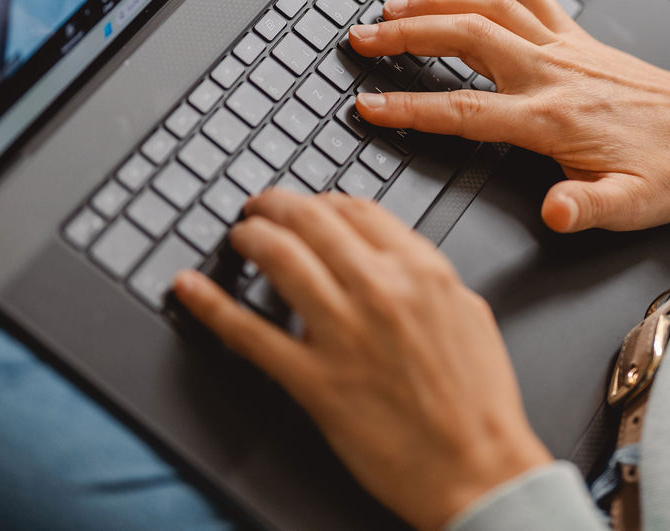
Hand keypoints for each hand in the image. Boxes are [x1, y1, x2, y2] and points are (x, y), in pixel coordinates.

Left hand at [174, 190, 551, 530]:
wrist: (479, 468)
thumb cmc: (479, 401)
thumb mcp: (468, 315)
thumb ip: (426, 278)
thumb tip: (391, 260)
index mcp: (422, 271)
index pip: (358, 210)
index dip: (323, 201)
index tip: (310, 205)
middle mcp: (381, 290)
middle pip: (311, 221)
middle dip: (276, 205)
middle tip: (260, 207)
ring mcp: (344, 333)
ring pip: (279, 258)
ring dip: (249, 237)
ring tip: (238, 236)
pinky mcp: (315, 381)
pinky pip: (250, 333)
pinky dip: (212, 305)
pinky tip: (190, 288)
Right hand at [349, 0, 669, 231]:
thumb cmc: (667, 167)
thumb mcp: (631, 204)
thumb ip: (588, 207)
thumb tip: (554, 213)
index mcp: (551, 117)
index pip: (465, 111)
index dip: (411, 110)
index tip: (370, 106)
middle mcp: (550, 72)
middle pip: (464, 39)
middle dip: (407, 35)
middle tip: (364, 38)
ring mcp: (561, 47)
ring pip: (488, 8)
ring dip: (437, 1)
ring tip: (394, 4)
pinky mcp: (573, 36)